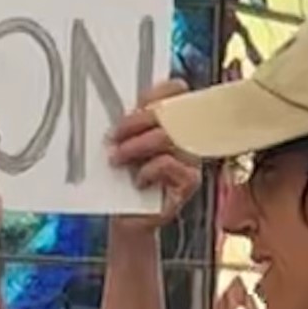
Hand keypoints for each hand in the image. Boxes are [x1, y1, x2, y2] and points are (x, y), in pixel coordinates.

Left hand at [106, 80, 199, 226]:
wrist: (129, 217)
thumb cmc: (127, 180)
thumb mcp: (126, 145)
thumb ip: (132, 123)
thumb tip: (126, 106)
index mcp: (174, 122)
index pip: (177, 91)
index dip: (158, 91)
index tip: (135, 103)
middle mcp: (188, 137)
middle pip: (170, 112)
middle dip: (136, 121)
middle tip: (114, 134)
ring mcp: (192, 159)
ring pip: (167, 137)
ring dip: (136, 146)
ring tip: (118, 158)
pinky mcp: (190, 181)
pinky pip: (168, 163)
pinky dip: (148, 169)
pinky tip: (138, 180)